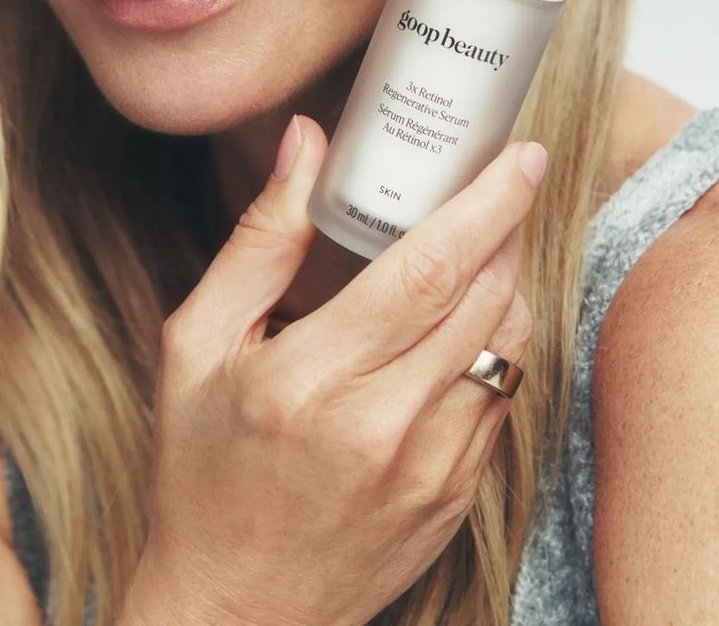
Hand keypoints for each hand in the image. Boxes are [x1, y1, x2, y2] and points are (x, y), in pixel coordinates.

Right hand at [124, 115, 547, 625]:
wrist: (234, 611)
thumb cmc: (203, 470)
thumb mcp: (197, 346)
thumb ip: (259, 239)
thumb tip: (306, 140)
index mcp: (310, 380)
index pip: (427, 270)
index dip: (487, 204)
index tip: (522, 156)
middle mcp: (382, 428)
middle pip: (485, 300)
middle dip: (511, 227)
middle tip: (510, 179)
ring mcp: (430, 472)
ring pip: (509, 346)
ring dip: (511, 281)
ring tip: (490, 241)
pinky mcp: (455, 500)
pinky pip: (503, 397)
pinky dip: (498, 342)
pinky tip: (470, 317)